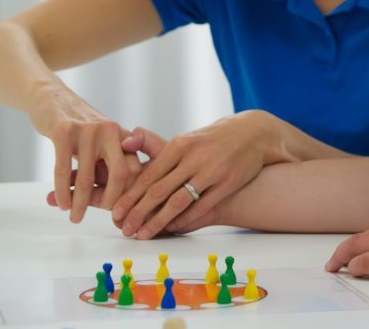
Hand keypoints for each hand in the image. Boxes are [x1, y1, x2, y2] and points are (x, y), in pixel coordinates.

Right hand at [44, 127, 159, 211]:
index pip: (135, 169)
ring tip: (74, 218)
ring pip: (86, 177)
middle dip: (113, 201)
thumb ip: (112, 163)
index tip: (125, 212)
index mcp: (123, 135)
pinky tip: (60, 203)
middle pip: (120, 175)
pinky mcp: (64, 132)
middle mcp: (110, 131)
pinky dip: (62, 190)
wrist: (51, 99)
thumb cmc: (79, 129)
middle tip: (105, 218)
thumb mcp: (102, 142)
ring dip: (79, 202)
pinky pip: (63, 169)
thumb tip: (122, 197)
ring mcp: (87, 131)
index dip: (132, 193)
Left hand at [111, 110, 281, 239]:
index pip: (149, 174)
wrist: (253, 134)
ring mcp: (212, 171)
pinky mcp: (228, 183)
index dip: (131, 196)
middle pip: (160, 190)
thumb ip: (154, 145)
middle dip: (138, 212)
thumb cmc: (211, 140)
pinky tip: (171, 229)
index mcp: (179, 144)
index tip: (115, 213)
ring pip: (179, 201)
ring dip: (158, 221)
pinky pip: (202, 206)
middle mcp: (194, 157)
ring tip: (144, 234)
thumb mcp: (185, 138)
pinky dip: (184, 220)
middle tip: (124, 229)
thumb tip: (124, 144)